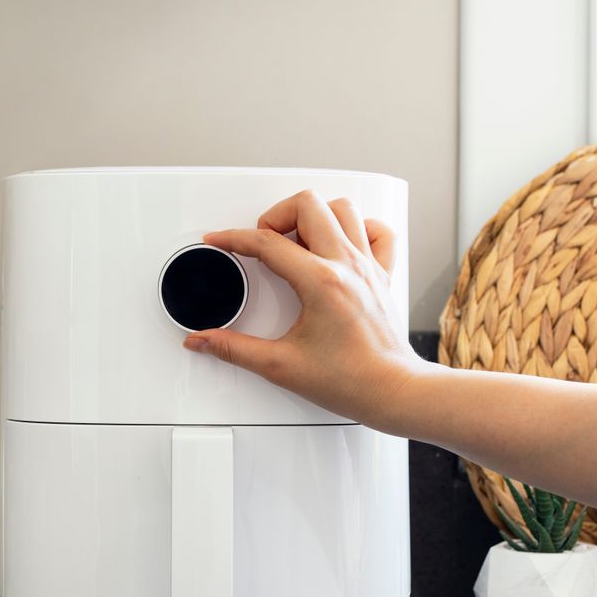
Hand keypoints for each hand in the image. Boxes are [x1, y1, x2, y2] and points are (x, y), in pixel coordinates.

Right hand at [184, 190, 422, 430]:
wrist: (392, 391)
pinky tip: (338, 243)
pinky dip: (356, 227)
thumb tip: (204, 339)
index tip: (220, 240)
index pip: (268, 243)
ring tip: (295, 239)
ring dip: (313, 215)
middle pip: (308, 205)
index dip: (234, 238)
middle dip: (275, 215)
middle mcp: (347, 266)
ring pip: (343, 208)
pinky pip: (377, 231)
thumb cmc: (350, 380)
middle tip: (262, 241)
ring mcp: (368, 266)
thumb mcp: (280, 365)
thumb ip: (235, 349)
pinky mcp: (382, 275)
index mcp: (321, 282)